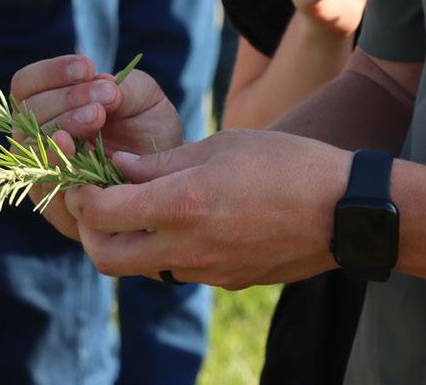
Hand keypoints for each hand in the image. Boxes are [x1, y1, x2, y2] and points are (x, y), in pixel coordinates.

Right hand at [10, 54, 183, 239]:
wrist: (170, 182)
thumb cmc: (149, 134)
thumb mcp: (144, 99)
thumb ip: (123, 86)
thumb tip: (100, 84)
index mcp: (48, 108)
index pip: (26, 86)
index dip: (50, 72)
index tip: (88, 67)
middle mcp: (36, 141)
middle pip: (26, 112)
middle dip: (66, 98)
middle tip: (105, 98)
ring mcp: (42, 176)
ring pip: (29, 145)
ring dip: (62, 124)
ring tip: (97, 116)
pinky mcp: (54, 208)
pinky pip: (43, 184)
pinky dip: (57, 162)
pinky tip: (80, 149)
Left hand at [64, 128, 349, 288]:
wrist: (344, 211)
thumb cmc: (285, 163)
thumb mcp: (221, 145)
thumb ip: (163, 161)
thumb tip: (119, 166)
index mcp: (181, 205)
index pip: (101, 214)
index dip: (82, 195)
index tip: (84, 176)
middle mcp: (186, 247)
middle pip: (106, 258)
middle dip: (90, 230)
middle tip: (97, 201)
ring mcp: (206, 271)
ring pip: (141, 268)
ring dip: (128, 241)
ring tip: (140, 206)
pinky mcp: (225, 281)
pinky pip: (179, 269)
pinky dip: (166, 247)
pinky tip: (185, 216)